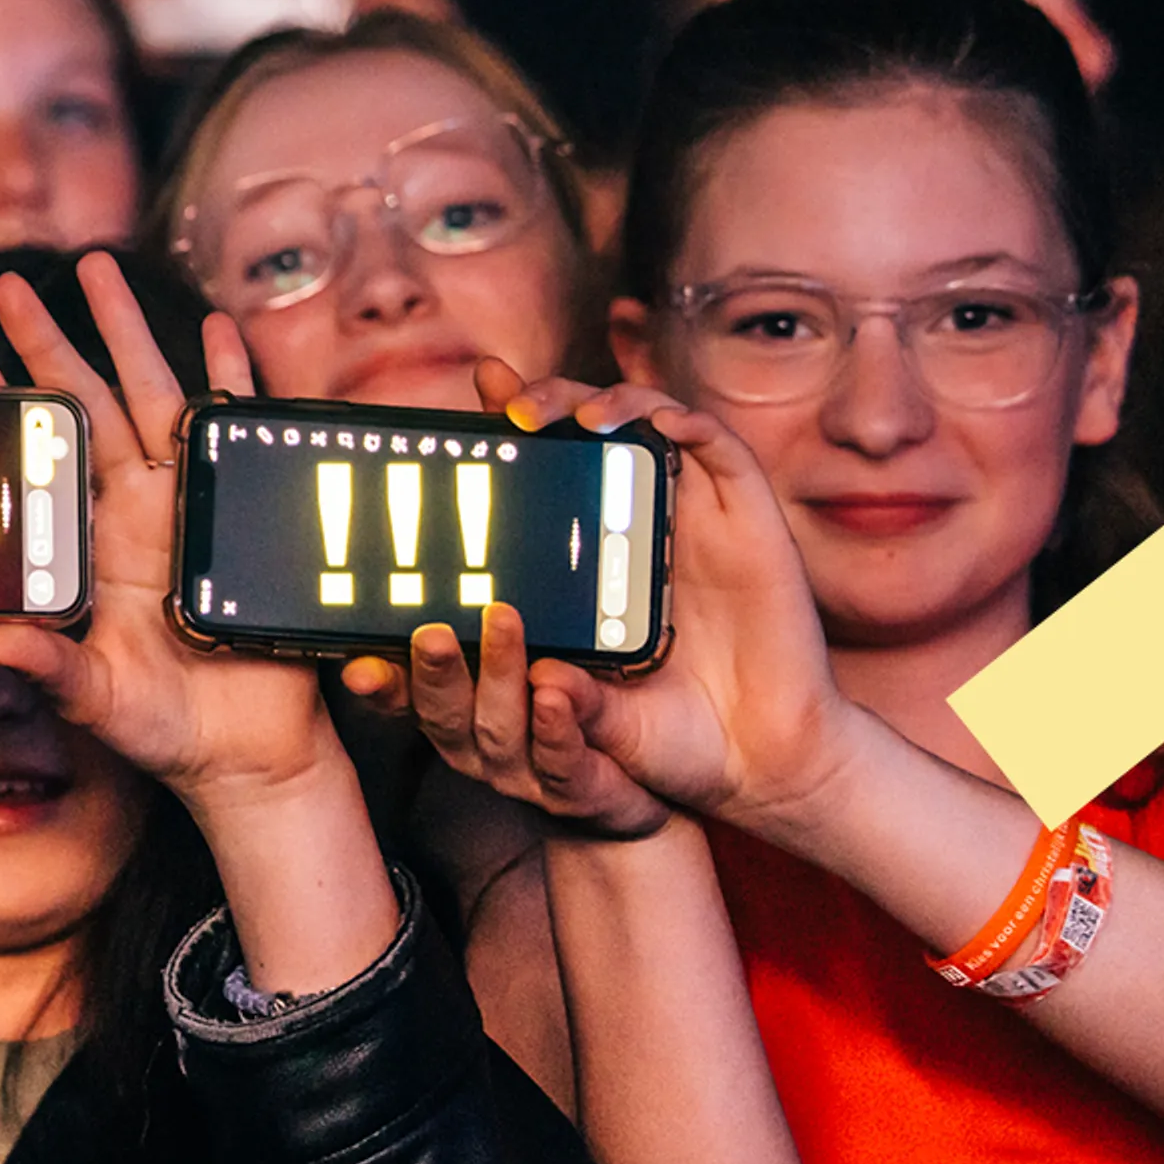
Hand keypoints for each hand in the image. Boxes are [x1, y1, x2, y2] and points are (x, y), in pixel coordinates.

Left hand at [0, 253, 340, 822]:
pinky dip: (231, 378)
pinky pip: (236, 431)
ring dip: (126, 331)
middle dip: (49, 342)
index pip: (40, 458)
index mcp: (94, 547)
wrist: (247, 757)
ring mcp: (190, 507)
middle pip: (88, 405)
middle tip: (6, 282)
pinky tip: (215, 327)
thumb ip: (47, 666)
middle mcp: (136, 513)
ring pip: (153, 395)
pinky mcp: (246, 514)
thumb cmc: (167, 731)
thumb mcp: (95, 699)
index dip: (4, 405)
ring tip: (95, 269)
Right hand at [345, 602, 673, 838]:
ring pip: (497, 731)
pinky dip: (554, 729)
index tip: (361, 665)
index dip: (384, 679)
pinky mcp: (585, 793)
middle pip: (444, 713)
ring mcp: (533, 772)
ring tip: (503, 622)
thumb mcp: (597, 637)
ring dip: (498, 676)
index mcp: (478, 701)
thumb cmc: (633, 699)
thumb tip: (503, 566)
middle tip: (431, 633)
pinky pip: (561, 766)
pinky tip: (555, 693)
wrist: (683, 774)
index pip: (416, 690)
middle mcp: (492, 740)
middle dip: (434, 671)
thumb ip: (559, 611)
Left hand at [420, 363, 857, 831]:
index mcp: (585, 554)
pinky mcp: (746, 512)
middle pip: (583, 431)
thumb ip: (510, 679)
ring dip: (602, 401)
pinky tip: (647, 424)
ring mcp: (690, 510)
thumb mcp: (563, 705)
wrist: (750, 762)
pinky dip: (676, 419)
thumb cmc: (656, 732)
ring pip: (642, 421)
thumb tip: (413, 661)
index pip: (537, 473)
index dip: (504, 429)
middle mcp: (634, 519)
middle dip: (543, 402)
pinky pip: (712, 443)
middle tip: (510, 408)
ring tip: (568, 416)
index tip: (466, 404)